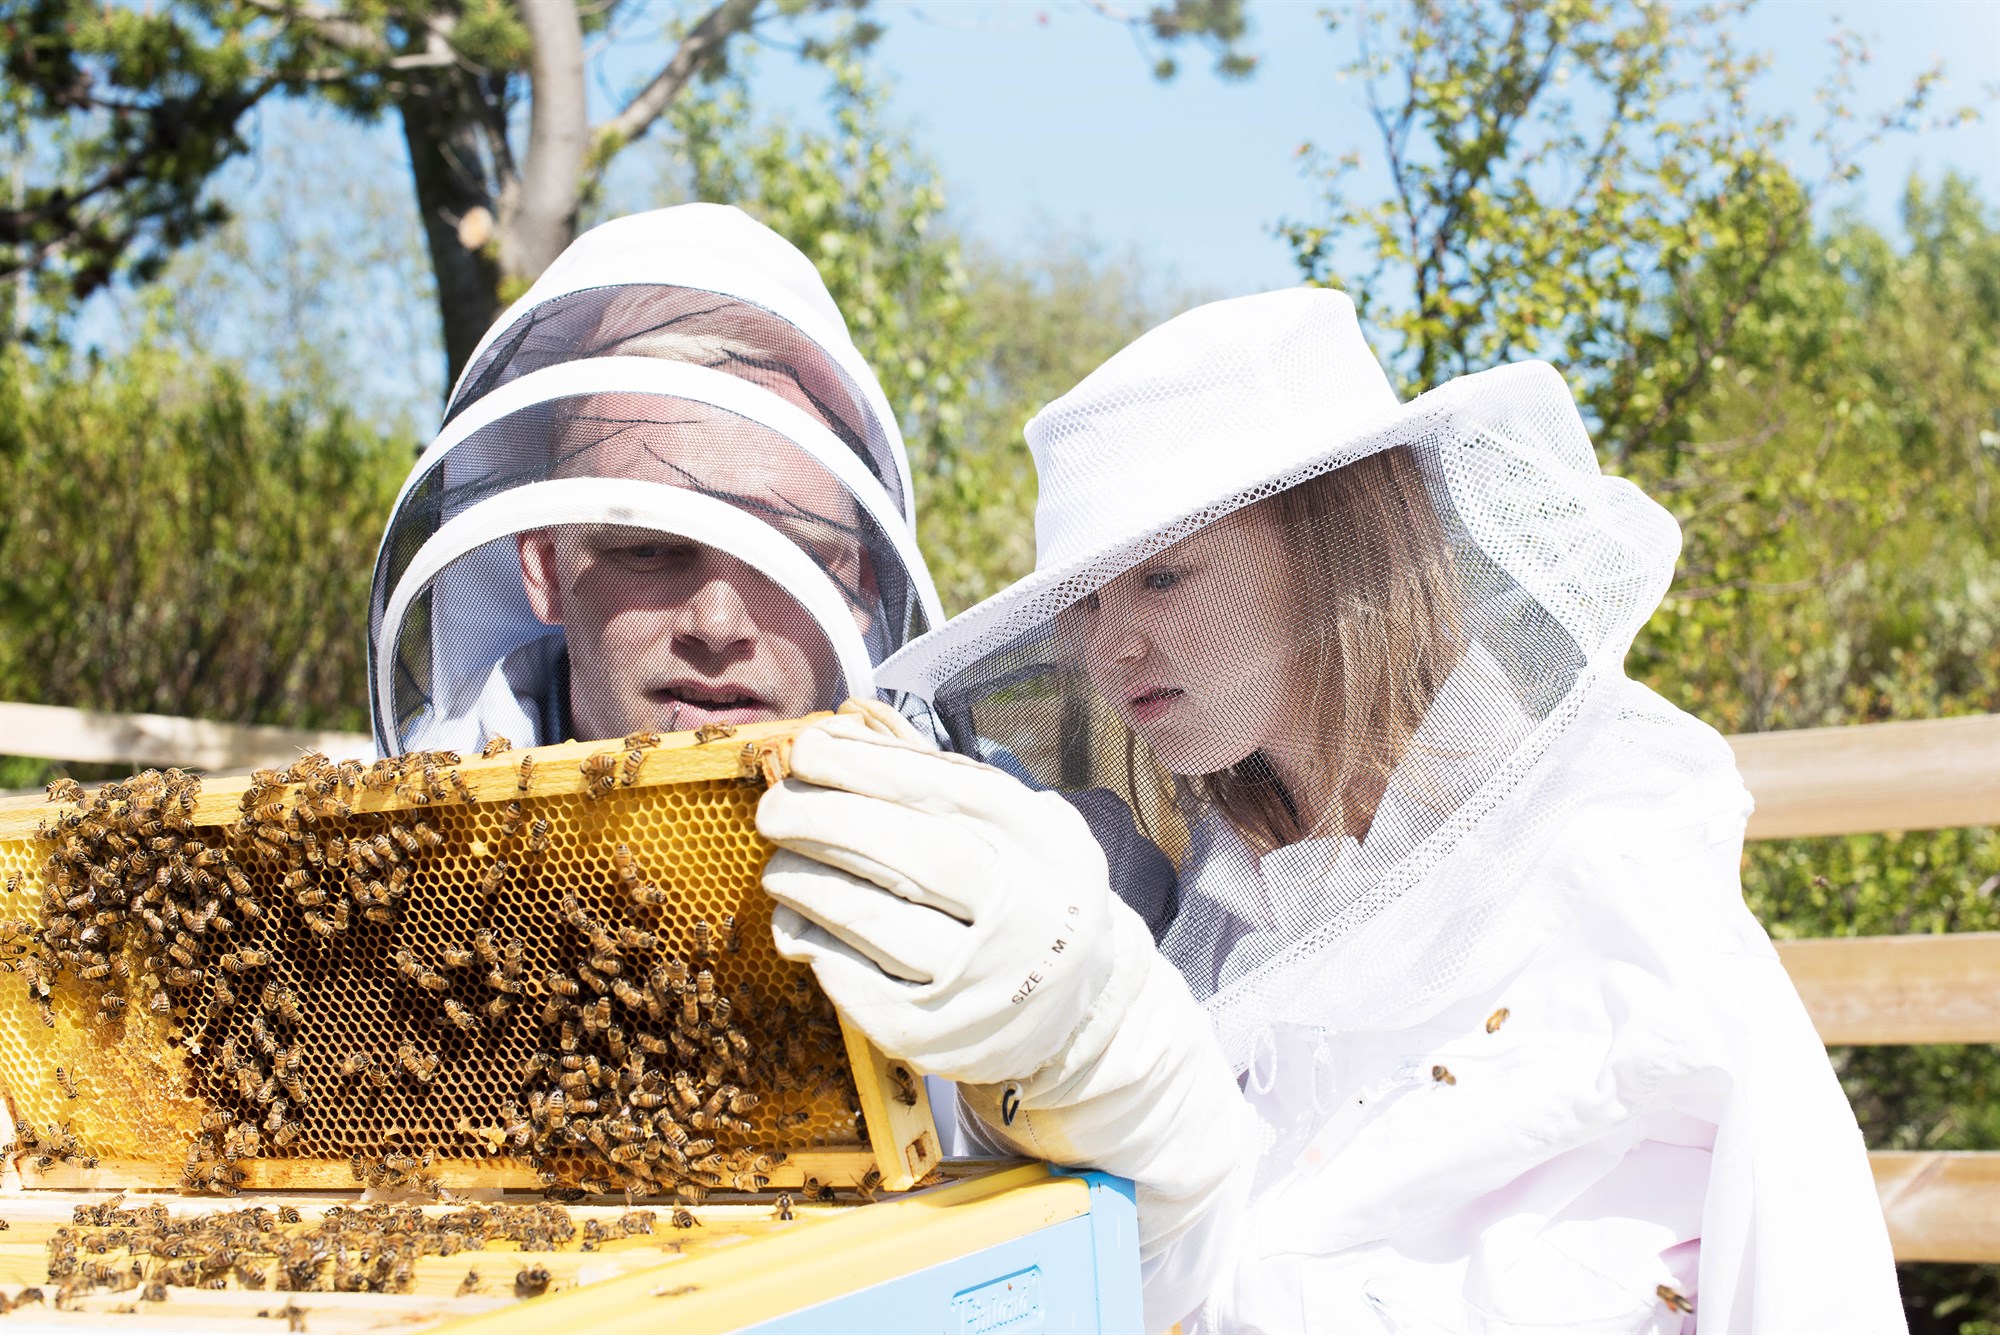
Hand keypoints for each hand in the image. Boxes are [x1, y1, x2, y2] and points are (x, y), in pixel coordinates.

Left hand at [759, 700, 1254, 1308]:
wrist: (1074, 1011)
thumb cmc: (1022, 893)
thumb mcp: (1011, 826)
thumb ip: (932, 773)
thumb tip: (844, 722)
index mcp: (1047, 845)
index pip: (949, 791)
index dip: (868, 765)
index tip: (811, 747)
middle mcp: (1028, 915)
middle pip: (916, 855)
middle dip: (828, 820)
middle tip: (776, 805)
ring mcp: (982, 984)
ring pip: (875, 921)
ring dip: (807, 881)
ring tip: (782, 861)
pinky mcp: (934, 1036)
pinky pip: (850, 980)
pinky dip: (811, 939)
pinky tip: (797, 918)